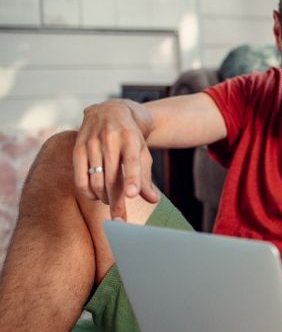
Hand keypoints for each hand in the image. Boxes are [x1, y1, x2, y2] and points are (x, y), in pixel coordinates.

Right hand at [72, 99, 158, 219]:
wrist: (110, 111)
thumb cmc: (131, 137)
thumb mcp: (143, 153)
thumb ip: (147, 178)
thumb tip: (154, 200)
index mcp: (130, 138)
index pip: (132, 161)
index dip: (132, 179)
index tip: (133, 195)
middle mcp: (110, 139)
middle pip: (113, 177)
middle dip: (116, 202)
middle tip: (120, 221)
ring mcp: (92, 142)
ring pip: (96, 180)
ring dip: (104, 197)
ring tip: (110, 201)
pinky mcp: (77, 148)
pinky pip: (80, 178)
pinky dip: (88, 192)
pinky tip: (95, 196)